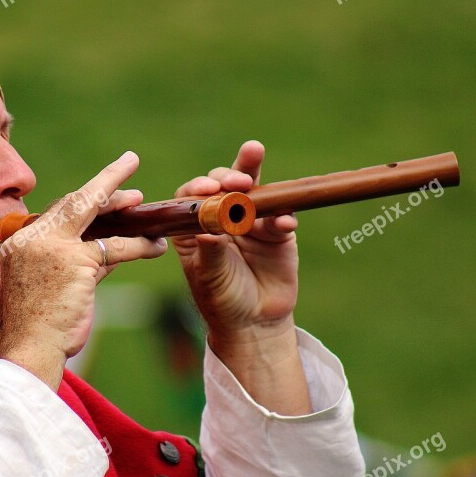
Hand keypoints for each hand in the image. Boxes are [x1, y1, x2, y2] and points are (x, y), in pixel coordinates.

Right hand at [0, 152, 166, 389]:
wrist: (31, 349)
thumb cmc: (40, 325)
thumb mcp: (56, 285)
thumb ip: (81, 261)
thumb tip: (111, 246)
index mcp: (21, 241)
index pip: (58, 212)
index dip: (83, 197)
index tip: (103, 187)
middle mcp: (33, 238)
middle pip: (74, 202)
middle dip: (104, 183)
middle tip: (129, 166)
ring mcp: (52, 247)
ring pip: (96, 216)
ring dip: (125, 208)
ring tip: (146, 202)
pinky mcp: (75, 262)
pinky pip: (115, 247)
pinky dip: (139, 246)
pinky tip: (156, 247)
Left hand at [172, 141, 310, 414]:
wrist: (254, 322)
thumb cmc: (221, 299)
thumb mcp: (209, 278)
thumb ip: (210, 253)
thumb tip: (207, 231)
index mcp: (195, 226)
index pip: (192, 197)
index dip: (198, 187)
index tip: (207, 188)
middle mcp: (221, 217)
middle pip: (224, 185)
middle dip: (229, 174)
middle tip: (237, 177)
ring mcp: (250, 221)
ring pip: (253, 191)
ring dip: (253, 173)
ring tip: (254, 155)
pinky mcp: (277, 232)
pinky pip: (281, 217)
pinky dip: (283, 216)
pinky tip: (284, 222)